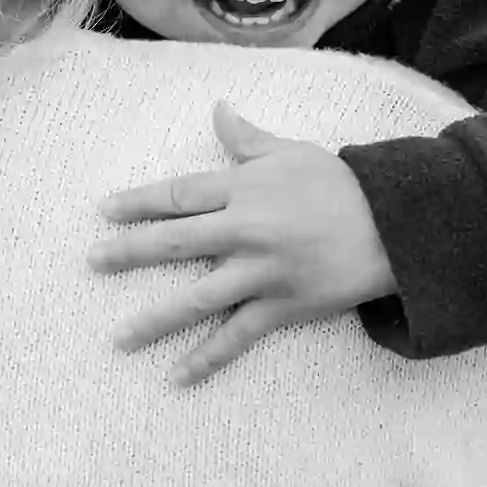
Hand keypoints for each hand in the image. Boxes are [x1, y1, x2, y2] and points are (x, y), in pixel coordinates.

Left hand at [88, 101, 396, 386]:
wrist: (394, 225)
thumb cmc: (340, 183)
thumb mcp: (291, 152)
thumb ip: (247, 138)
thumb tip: (218, 108)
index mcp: (243, 188)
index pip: (178, 195)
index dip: (138, 203)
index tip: (103, 211)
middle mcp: (246, 229)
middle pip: (175, 241)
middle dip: (129, 253)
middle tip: (92, 263)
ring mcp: (262, 272)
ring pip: (198, 299)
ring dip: (155, 320)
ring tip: (119, 339)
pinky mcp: (283, 306)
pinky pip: (237, 337)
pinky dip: (207, 359)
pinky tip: (176, 378)